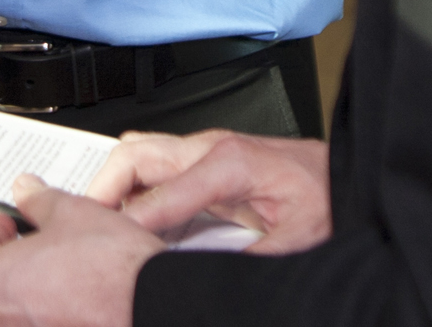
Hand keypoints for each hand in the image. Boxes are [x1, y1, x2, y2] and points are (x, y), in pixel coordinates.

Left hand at [0, 173, 160, 326]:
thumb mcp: (71, 213)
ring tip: (60, 270)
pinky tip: (74, 299)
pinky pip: (37, 325)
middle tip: (36, 243)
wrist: (153, 309)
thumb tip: (26, 191)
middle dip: (11, 262)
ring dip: (29, 290)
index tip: (11, 223)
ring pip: (13, 311)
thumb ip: (39, 201)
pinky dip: (48, 314)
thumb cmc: (111, 271)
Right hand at [99, 131, 331, 254]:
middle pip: (134, 153)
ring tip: (102, 225)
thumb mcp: (298, 237)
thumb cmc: (326, 194)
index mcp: (229, 163)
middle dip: (103, 187)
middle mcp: (210, 148)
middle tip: (87, 226)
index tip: (108, 245)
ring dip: (115, 185)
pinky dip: (133, 189)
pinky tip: (133, 221)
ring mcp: (204, 150)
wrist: (344, 171)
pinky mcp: (204, 160)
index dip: (130, 224)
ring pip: (138, 153)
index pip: (161, 193)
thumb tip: (213, 283)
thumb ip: (254, 261)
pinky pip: (154, 166)